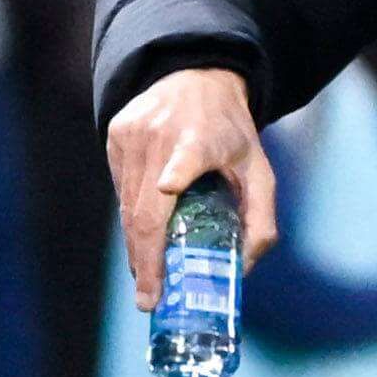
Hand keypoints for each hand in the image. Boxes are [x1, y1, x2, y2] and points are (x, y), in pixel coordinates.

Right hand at [109, 63, 275, 310]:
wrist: (196, 77)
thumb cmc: (231, 134)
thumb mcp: (259, 169)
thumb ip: (261, 219)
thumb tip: (243, 269)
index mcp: (203, 139)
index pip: (189, 154)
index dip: (178, 172)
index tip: (169, 186)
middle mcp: (163, 135)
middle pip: (147, 208)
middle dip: (147, 261)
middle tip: (150, 298)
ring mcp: (134, 134)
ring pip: (128, 206)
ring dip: (136, 248)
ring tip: (147, 281)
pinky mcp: (115, 135)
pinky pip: (120, 190)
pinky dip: (130, 219)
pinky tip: (142, 240)